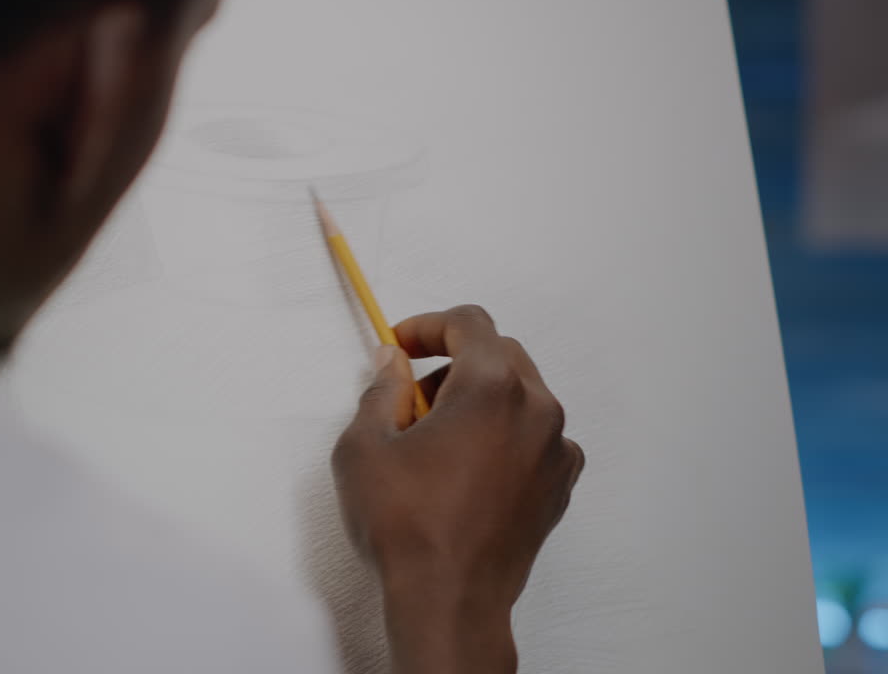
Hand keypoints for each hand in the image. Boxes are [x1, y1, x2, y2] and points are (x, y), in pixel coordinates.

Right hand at [331, 305, 583, 673]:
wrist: (449, 600)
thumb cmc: (406, 525)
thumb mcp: (364, 446)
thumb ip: (380, 390)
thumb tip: (392, 363)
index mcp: (492, 387)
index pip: (469, 323)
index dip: (428, 325)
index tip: (400, 345)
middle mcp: (537, 409)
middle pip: (499, 354)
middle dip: (452, 363)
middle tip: (410, 399)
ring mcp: (556, 449)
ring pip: (520, 395)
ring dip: (479, 400)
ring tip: (436, 441)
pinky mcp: (560, 485)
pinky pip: (535, 437)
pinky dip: (504, 436)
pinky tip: (467, 469)